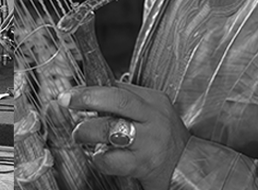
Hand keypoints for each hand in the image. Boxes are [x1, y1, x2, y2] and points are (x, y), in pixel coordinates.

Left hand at [60, 83, 189, 189]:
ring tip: (80, 135)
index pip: (118, 87)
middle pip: (117, 99)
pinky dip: (98, 157)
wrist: (190, 170)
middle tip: (66, 101)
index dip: (90, 89)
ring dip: (86, 131)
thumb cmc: (163, 140)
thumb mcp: (151, 114)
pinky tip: (100, 156)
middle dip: (86, 98)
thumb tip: (87, 92)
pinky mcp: (143, 164)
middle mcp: (154, 118)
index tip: (71, 94)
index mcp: (154, 101)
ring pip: (109, 129)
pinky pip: (110, 159)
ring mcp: (149, 142)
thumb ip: (126, 102)